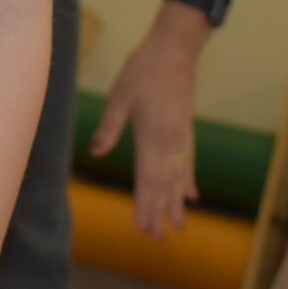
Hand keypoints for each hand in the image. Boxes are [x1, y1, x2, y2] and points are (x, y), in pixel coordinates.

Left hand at [88, 17, 201, 237]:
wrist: (176, 50)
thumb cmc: (143, 69)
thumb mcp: (120, 95)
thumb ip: (109, 127)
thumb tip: (96, 154)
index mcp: (150, 135)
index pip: (147, 179)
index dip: (145, 205)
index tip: (144, 228)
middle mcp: (169, 141)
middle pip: (164, 183)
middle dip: (160, 212)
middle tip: (159, 239)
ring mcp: (181, 136)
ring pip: (179, 177)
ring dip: (176, 202)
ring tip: (179, 227)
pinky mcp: (187, 129)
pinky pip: (189, 162)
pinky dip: (189, 180)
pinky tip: (191, 195)